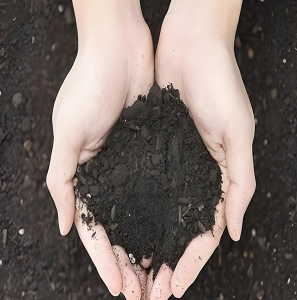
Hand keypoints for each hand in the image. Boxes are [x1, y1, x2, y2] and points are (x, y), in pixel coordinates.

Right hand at [47, 1, 153, 297]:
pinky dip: (164, 211)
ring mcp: (133, 163)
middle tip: (141, 291)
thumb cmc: (88, 86)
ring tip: (159, 273)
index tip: (117, 286)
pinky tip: (173, 232)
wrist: (119, 52)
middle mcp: (110, 173)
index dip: (104, 258)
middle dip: (128, 260)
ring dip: (148, 242)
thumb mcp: (68, 133)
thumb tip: (64, 225)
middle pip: (119, 227)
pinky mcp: (154, 150)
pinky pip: (160, 186)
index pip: (94, 227)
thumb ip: (63, 180)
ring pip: (141, 213)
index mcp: (86, 174)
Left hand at [150, 0, 255, 297]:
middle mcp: (193, 174)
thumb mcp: (238, 132)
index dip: (192, 261)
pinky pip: (142, 184)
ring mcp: (172, 163)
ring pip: (159, 212)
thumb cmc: (220, 84)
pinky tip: (123, 228)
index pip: (205, 230)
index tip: (175, 287)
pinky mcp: (152, 148)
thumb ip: (240, 181)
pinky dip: (135, 209)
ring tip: (134, 270)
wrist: (190, 49)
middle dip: (167, 260)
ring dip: (148, 241)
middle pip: (179, 228)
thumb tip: (235, 230)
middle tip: (151, 291)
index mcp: (218, 175)